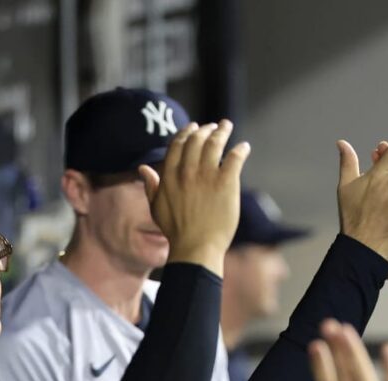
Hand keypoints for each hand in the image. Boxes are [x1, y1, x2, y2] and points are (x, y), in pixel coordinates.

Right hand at [140, 120, 250, 274]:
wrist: (195, 247)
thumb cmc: (176, 231)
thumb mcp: (156, 207)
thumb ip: (151, 185)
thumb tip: (143, 168)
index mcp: (170, 175)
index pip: (177, 144)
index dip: (186, 132)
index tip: (194, 127)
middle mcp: (187, 172)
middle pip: (196, 140)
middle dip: (205, 129)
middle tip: (214, 126)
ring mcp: (206, 176)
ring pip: (214, 144)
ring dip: (222, 132)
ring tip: (227, 126)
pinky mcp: (225, 184)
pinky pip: (234, 159)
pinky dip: (240, 150)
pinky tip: (244, 147)